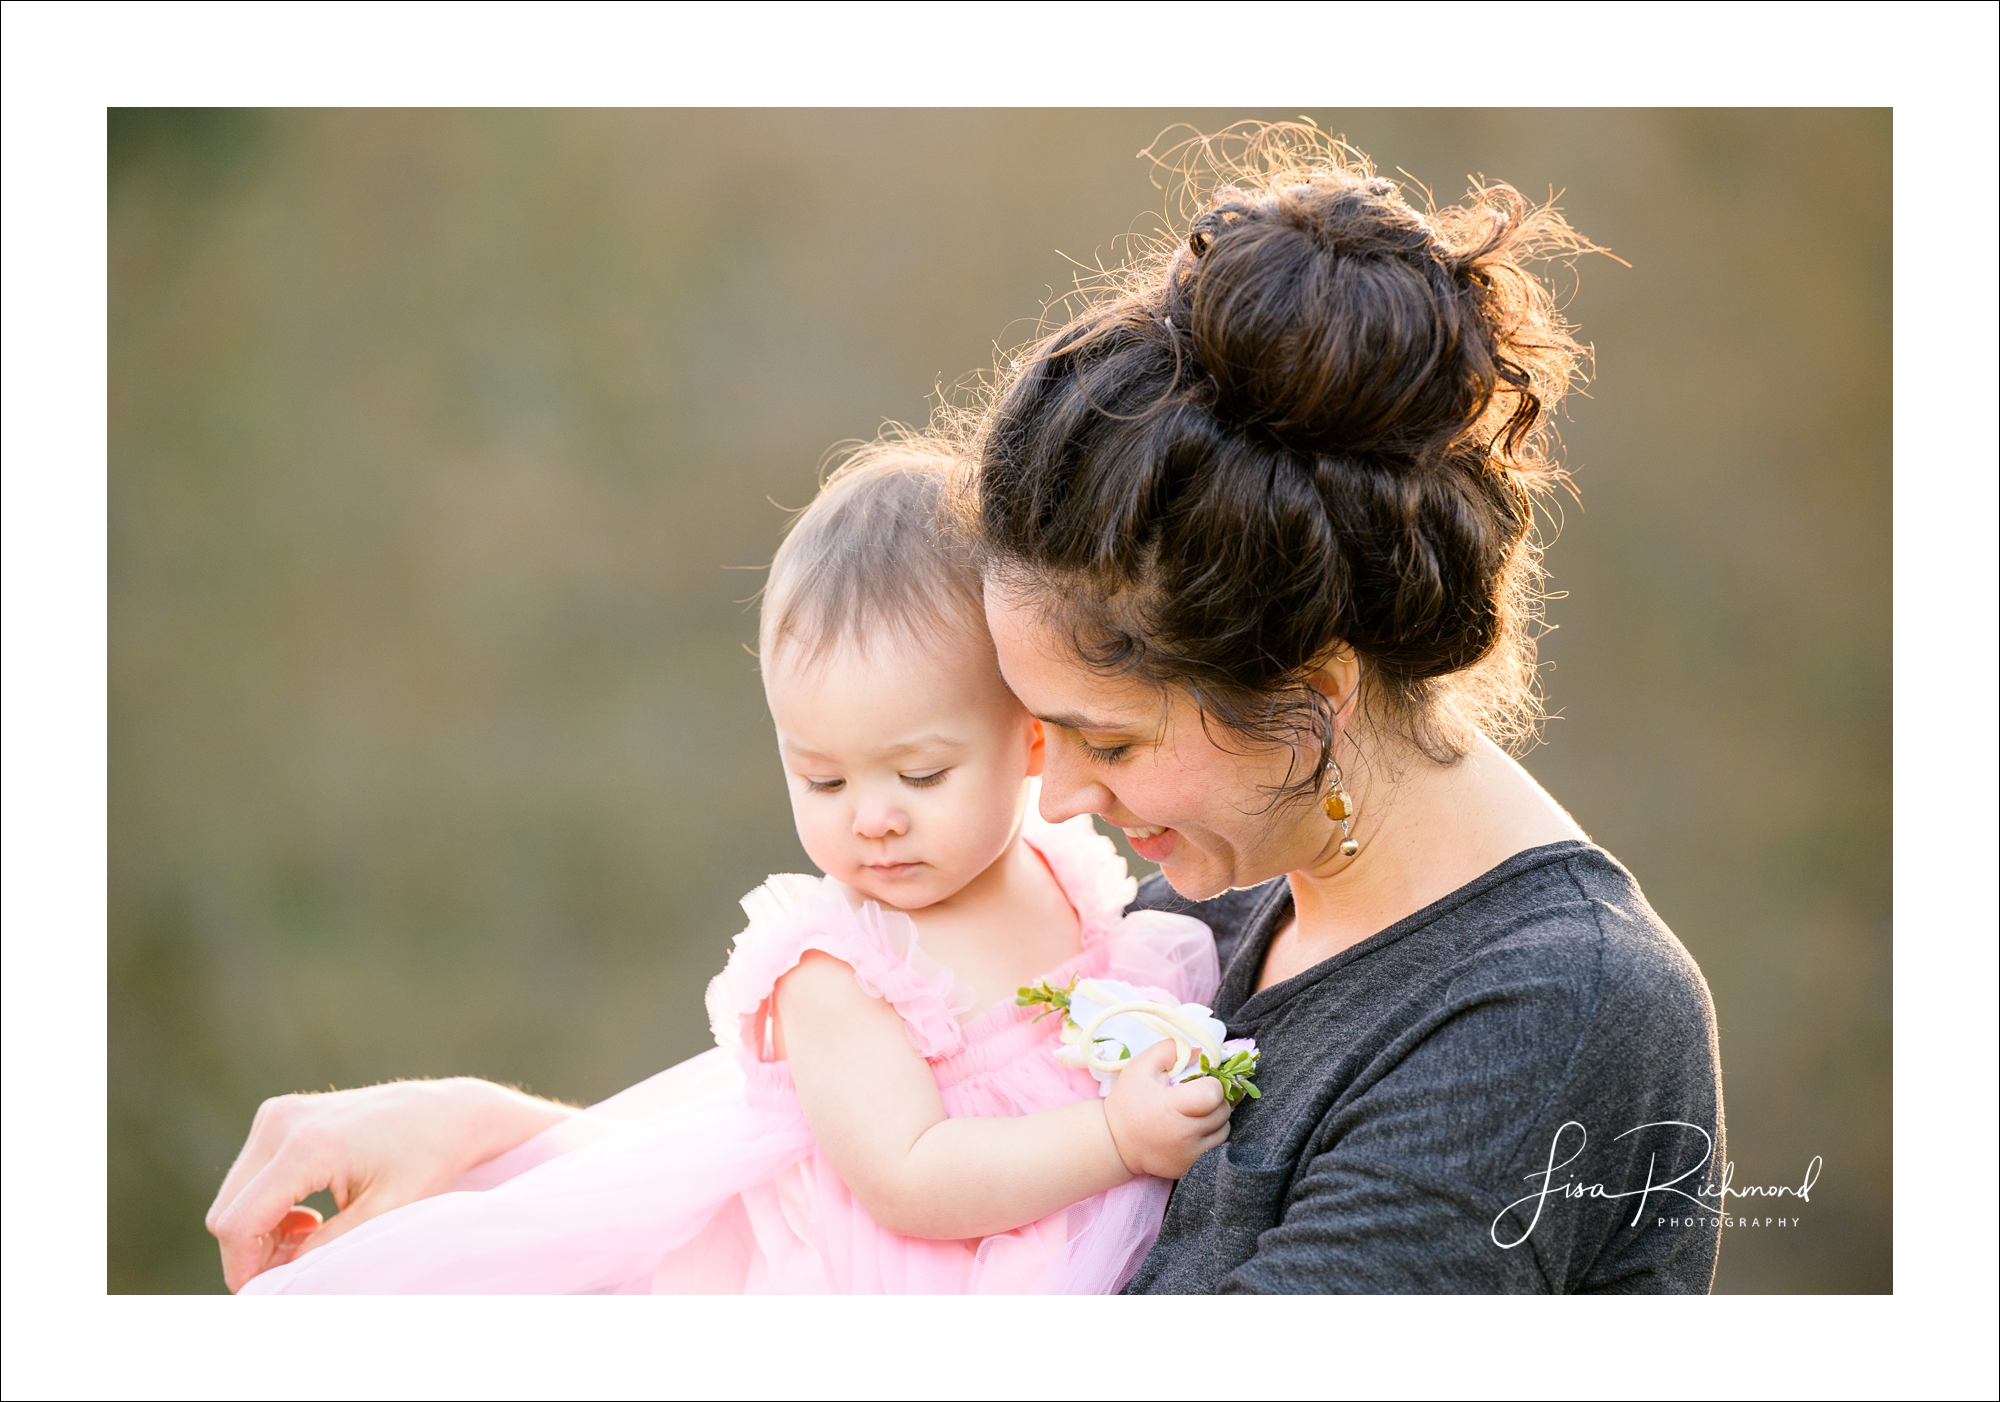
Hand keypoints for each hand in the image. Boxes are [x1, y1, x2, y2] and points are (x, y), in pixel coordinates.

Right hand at [204, 1077, 571, 1291]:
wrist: (448, 1111)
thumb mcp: (383, 1214)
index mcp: (307, 1146)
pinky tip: (309, 1217)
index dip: (243, 1267)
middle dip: (252, 1251)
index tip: (267, 1293)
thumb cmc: (427, 1160)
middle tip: (297, 1268)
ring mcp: (278, 1113)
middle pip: (227, 1210)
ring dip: (260, 1229)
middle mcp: (282, 1122)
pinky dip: (266, 1205)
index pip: (238, 1222)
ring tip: (312, 1239)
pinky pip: (250, 1175)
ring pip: (234, 1195)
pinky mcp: (280, 1113)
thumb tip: (276, 1281)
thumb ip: (325, 1249)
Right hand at [1101, 1040, 1231, 1178]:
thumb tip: (1201, 1052)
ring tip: (1195, 1113)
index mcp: (1172, 1107)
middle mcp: (1185, 1134)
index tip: (1199, 1082)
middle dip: (1215, 1100)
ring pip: (1223, 1130)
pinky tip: (1191, 1130)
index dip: (1211, 1083)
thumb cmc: (1128, 1101)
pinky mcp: (1190, 1167)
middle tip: (1196, 1096)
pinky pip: (1214, 1148)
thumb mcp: (1140, 1066)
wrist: (1115, 1142)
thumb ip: (1170, 1050)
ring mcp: (1189, 1155)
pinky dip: (1208, 1137)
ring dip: (1215, 1118)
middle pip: (1223, 1111)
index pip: (1213, 1093)